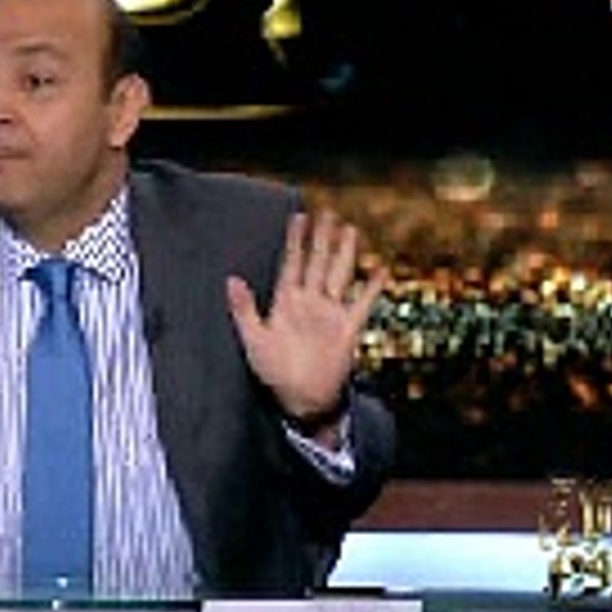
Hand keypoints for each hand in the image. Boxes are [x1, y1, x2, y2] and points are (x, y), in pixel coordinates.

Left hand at [226, 209, 388, 435]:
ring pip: (339, 274)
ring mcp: (330, 313)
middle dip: (322, 237)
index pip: (292, 262)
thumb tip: (231, 279)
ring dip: (344, 253)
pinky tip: (381, 270)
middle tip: (327, 212)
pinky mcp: (348, 327)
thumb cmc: (274, 372)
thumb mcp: (253, 339)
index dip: (295, 239)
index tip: (298, 216)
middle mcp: (310, 302)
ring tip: (350, 230)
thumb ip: (244, 309)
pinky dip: (372, 287)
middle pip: (317, 262)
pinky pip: (363, 303)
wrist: (302, 399)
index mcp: (286, 301)